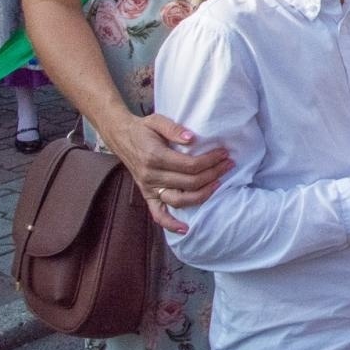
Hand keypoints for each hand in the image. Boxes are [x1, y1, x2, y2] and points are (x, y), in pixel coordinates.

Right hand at [107, 112, 230, 233]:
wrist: (121, 137)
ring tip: (219, 184)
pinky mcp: (147, 195)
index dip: (210, 161)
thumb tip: (192, 138)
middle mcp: (152, 176)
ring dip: (202, 195)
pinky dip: (171, 224)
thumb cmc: (143, 129)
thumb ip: (173, 128)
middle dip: (213, 174)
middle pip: (189, 183)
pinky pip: (158, 214)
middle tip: (228, 164)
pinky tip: (186, 228)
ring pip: (179, 200)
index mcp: (155, 157)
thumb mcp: (157, 121)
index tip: (224, 154)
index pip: (190, 165)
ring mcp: (149, 188)